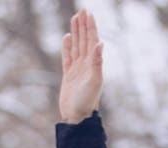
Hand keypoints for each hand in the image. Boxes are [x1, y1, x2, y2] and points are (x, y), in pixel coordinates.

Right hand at [59, 9, 102, 123]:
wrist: (77, 117)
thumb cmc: (87, 101)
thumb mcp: (94, 81)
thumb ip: (97, 62)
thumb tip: (100, 43)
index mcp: (93, 64)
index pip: (91, 40)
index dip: (90, 26)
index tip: (88, 13)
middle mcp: (86, 64)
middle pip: (84, 40)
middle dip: (83, 25)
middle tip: (82, 10)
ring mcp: (77, 69)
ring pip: (76, 46)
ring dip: (76, 32)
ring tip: (75, 19)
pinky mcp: (68, 75)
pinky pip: (67, 57)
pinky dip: (67, 47)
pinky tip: (67, 37)